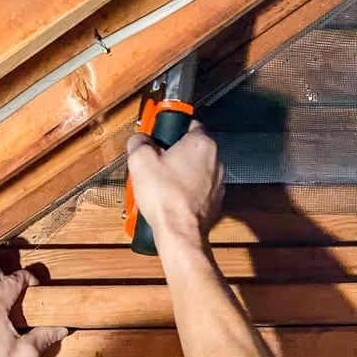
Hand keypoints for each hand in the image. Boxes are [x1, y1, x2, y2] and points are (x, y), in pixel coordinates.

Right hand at [126, 121, 223, 247]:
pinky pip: (198, 192)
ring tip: (161, 186)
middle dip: (173, 156)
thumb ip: (139, 143)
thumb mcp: (140, 161)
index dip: (170, 129)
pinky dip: (186, 194)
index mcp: (201, 143)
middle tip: (155, 164)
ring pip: (195, 172)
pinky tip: (170, 201)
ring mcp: (218, 184)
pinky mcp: (215, 204)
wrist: (180, 233)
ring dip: (180, 176)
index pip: (188, 123)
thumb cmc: (165, 197)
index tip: (159, 135)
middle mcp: (215, 161)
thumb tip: (138, 140)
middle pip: (191, 150)